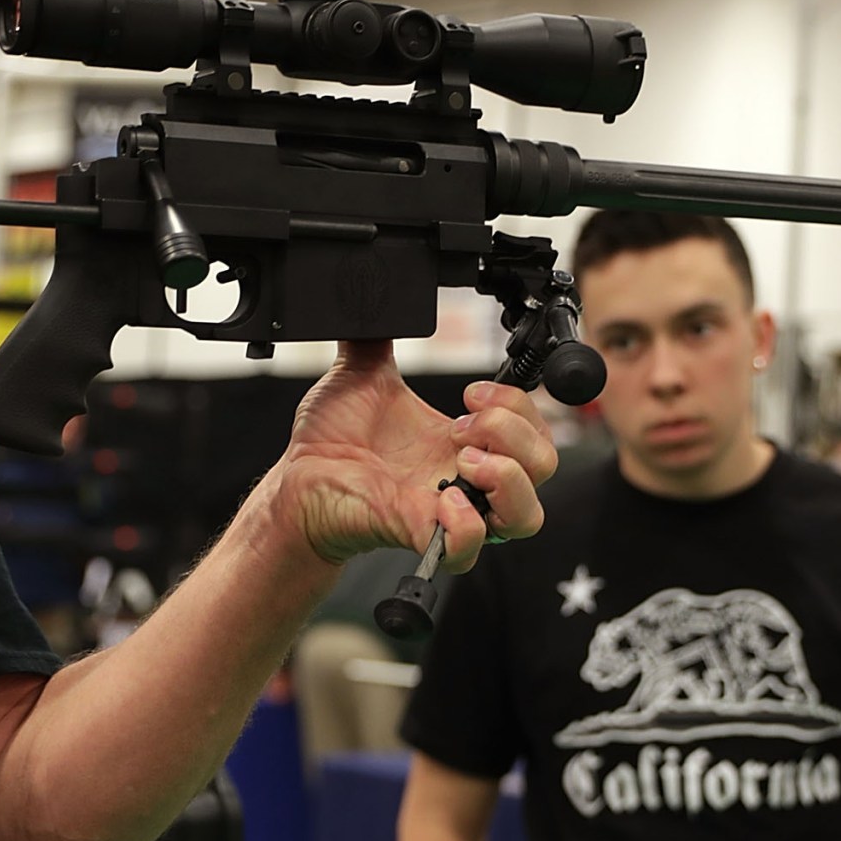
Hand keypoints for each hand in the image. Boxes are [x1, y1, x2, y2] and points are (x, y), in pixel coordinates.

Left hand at [273, 341, 557, 570]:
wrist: (296, 478)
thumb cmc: (330, 440)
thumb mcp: (363, 374)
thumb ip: (378, 334)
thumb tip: (377, 290)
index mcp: (462, 440)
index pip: (534, 429)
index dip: (518, 404)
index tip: (472, 391)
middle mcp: (466, 478)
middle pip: (545, 467)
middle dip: (515, 433)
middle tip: (462, 422)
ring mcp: (448, 511)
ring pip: (526, 518)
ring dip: (508, 479)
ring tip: (463, 459)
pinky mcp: (421, 535)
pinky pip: (470, 549)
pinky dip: (467, 525)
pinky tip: (443, 498)